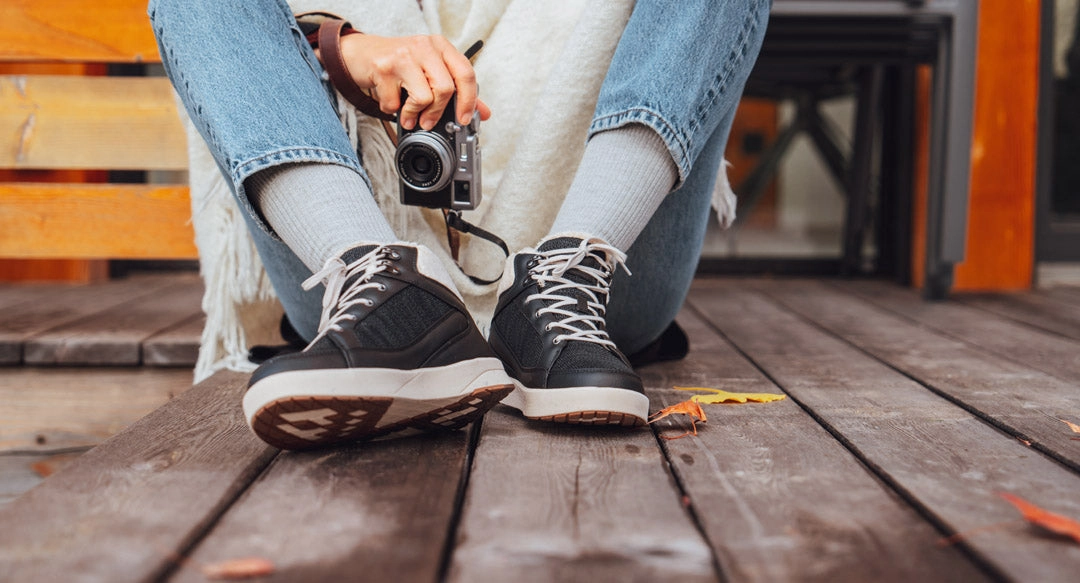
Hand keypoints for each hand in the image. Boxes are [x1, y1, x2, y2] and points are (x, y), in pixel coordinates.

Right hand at [331, 34, 491, 129]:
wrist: (361, 53)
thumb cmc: (399, 62)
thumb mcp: (430, 70)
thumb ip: (457, 89)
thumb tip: (482, 112)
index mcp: (441, 46)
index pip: (466, 74)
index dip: (469, 101)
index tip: (464, 120)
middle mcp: (425, 47)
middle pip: (446, 89)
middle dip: (438, 113)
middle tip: (428, 122)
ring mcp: (404, 56)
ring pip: (424, 97)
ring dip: (414, 114)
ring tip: (409, 116)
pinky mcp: (384, 68)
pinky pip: (396, 103)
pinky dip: (393, 110)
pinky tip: (391, 102)